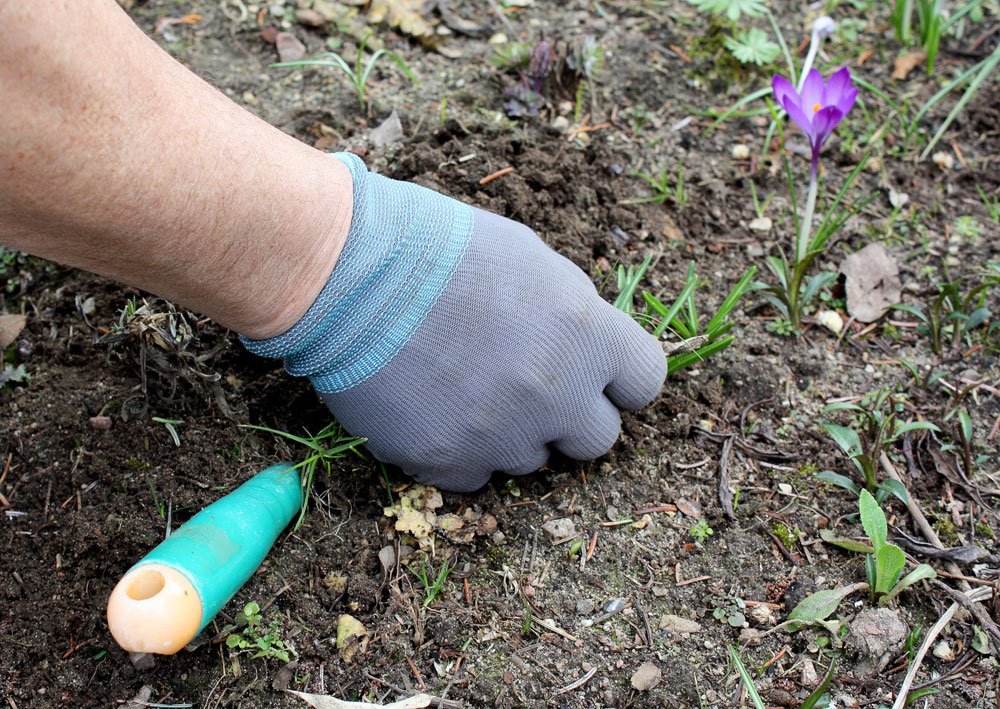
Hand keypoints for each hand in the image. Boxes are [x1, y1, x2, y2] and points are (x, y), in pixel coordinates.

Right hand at [243, 154, 665, 491]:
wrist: (349, 273)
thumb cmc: (438, 248)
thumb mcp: (530, 259)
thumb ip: (573, 313)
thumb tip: (585, 347)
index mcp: (585, 334)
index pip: (645, 383)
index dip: (618, 380)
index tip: (594, 376)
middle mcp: (555, 394)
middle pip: (598, 439)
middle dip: (570, 417)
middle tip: (528, 387)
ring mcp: (501, 435)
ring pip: (532, 460)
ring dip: (511, 433)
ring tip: (463, 385)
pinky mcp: (447, 463)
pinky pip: (477, 477)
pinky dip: (462, 451)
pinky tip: (434, 408)